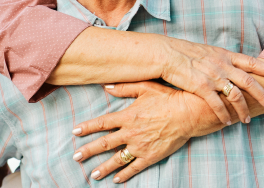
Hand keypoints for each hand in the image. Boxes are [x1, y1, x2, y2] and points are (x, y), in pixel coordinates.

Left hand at [72, 82, 197, 182]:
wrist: (188, 113)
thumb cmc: (167, 98)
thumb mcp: (145, 87)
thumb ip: (124, 87)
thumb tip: (106, 86)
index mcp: (128, 116)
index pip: (102, 123)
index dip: (87, 127)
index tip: (75, 131)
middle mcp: (131, 132)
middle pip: (105, 143)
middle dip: (89, 151)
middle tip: (76, 157)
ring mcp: (140, 146)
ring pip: (117, 159)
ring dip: (103, 167)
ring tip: (93, 174)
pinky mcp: (150, 156)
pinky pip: (134, 168)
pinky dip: (124, 175)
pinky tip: (116, 180)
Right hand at [159, 37, 263, 123]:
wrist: (167, 53)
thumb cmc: (186, 52)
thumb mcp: (208, 51)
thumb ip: (222, 59)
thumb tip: (232, 65)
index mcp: (225, 55)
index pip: (251, 61)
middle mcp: (222, 64)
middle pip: (249, 81)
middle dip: (263, 94)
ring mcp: (213, 76)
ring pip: (236, 95)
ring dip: (243, 109)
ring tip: (247, 120)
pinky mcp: (202, 87)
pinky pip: (218, 104)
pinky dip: (224, 115)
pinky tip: (228, 122)